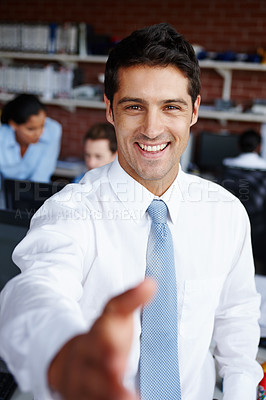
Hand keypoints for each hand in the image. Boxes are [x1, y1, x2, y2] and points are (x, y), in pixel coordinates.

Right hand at [48, 279, 155, 399]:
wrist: (71, 360)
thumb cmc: (102, 337)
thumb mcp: (115, 316)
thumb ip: (130, 300)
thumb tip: (151, 283)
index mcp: (94, 336)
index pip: (100, 338)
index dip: (106, 348)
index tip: (117, 357)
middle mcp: (84, 362)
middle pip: (93, 372)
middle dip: (107, 382)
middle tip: (123, 387)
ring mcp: (80, 384)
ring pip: (91, 395)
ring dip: (109, 398)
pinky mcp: (81, 399)